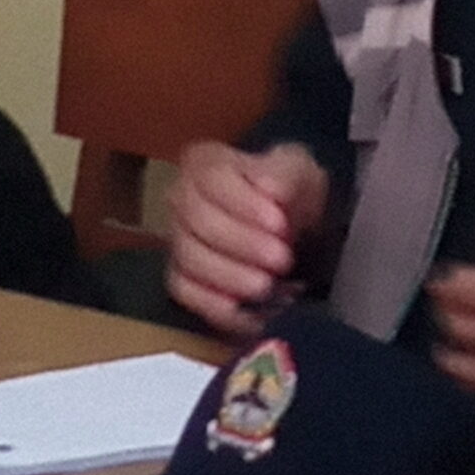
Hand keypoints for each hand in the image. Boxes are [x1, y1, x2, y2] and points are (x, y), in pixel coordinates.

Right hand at [165, 140, 328, 335]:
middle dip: (242, 243)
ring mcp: (176, 238)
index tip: (280, 224)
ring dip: (230, 276)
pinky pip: (184, 292)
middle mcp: (180, 197)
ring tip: (267, 286)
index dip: (244, 204)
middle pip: (198, 220)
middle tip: (282, 260)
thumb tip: (270, 189)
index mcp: (204, 162)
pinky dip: (214, 306)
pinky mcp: (179, 275)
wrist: (289, 225)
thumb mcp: (298, 172)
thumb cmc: (288, 192)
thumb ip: (285, 176)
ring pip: (189, 257)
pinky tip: (248, 311)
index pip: (213, 179)